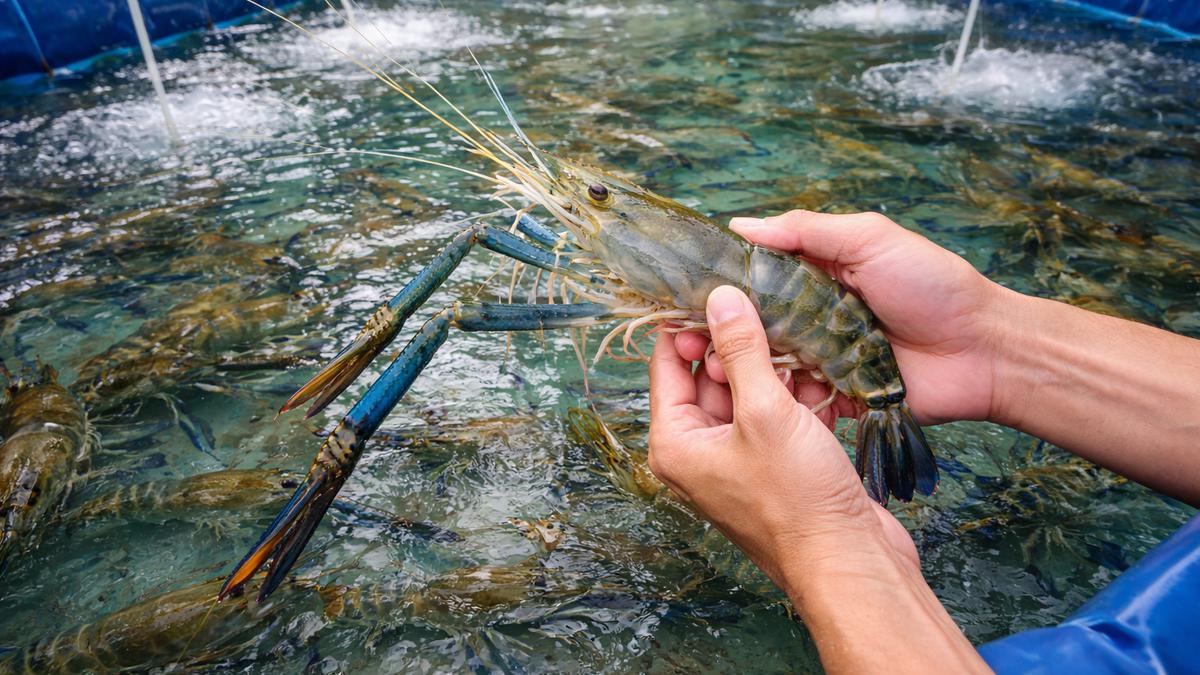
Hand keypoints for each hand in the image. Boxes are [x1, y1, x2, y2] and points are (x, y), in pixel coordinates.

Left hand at [649, 286, 919, 593]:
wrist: (850, 562)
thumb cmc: (798, 498)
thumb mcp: (765, 411)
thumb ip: (741, 350)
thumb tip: (720, 299)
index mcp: (676, 443)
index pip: (666, 365)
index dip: (687, 324)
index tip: (711, 285)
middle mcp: (699, 452)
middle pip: (709, 375)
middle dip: (739, 343)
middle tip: (765, 306)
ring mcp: (738, 460)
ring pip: (749, 392)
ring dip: (774, 366)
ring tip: (799, 335)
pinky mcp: (775, 466)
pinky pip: (776, 415)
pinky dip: (796, 394)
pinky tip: (821, 372)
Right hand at [674, 210, 1003, 424]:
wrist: (985, 351)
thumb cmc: (933, 285)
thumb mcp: (869, 239)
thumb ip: (806, 231)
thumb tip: (741, 225)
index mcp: (816, 276)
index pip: (754, 279)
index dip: (719, 290)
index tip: (684, 300)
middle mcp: (813, 317)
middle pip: (752, 327)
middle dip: (717, 335)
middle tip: (689, 345)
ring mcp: (824, 360)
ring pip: (767, 366)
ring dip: (740, 370)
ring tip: (715, 375)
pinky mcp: (838, 398)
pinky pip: (798, 401)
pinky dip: (776, 401)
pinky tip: (755, 402)